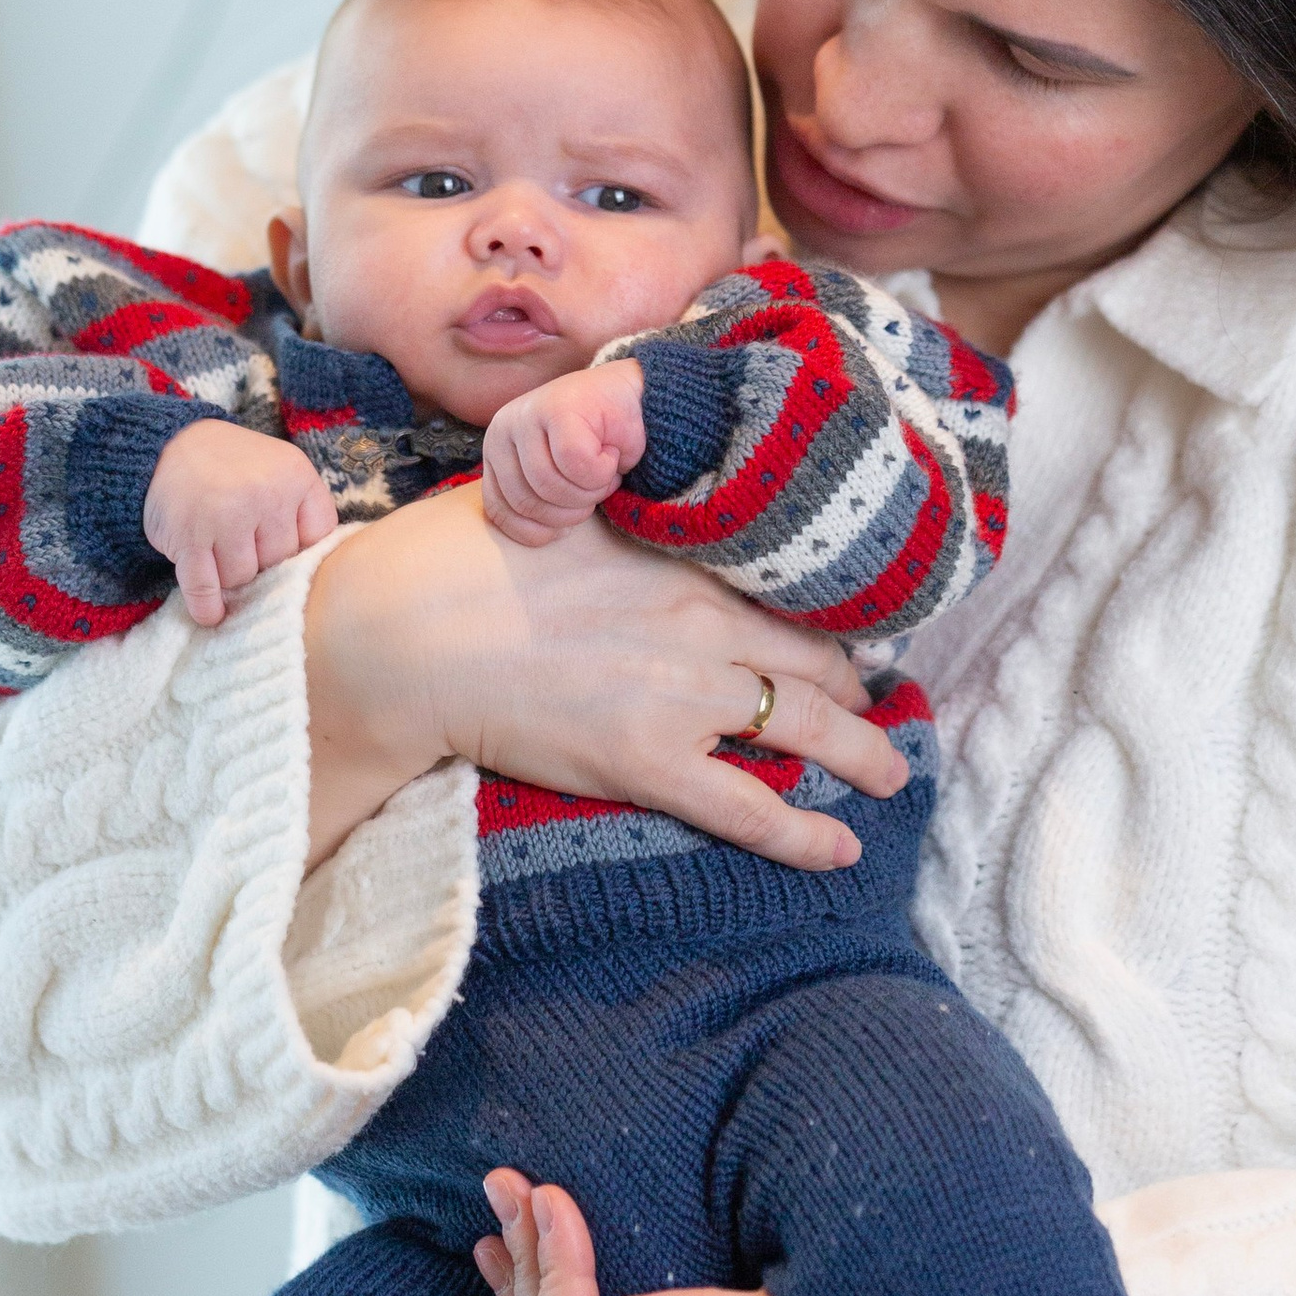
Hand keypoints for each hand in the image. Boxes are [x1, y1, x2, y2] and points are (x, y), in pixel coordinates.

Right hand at [143, 418, 337, 626]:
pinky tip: (211, 614)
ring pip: (243, 578)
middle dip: (261, 561)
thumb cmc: (232, 468)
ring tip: (218, 550)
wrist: (168, 445)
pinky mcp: (189, 538)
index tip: (281, 545)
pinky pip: (205, 588)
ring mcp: (226, 517)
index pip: (317, 540)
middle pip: (279, 563)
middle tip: (241, 542)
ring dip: (229, 574)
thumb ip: (302, 512)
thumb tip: (312, 575)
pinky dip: (207, 606)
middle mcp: (264, 494)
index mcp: (295, 475)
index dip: (300, 549)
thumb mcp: (280, 469)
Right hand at [300, 486, 905, 870]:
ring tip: (891, 769)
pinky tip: (844, 848)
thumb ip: (610, 484)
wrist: (404, 633)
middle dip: (856, 683)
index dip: (826, 609)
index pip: (785, 584)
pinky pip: (750, 810)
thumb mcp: (550, 491)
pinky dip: (806, 833)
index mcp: (680, 553)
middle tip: (880, 698)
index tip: (849, 623)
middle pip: (812, 657)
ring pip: (804, 730)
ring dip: (860, 752)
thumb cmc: (459, 555)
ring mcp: (681, 697)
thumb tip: (629, 447)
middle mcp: (701, 622)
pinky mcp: (648, 763)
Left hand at [481, 364, 647, 545]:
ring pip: (551, 485)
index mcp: (496, 452)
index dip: (539, 529)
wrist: (633, 399)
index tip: (566, 524)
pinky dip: (603, 470)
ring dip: (590, 491)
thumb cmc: (595, 444)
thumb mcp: (555, 479)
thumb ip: (534, 501)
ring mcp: (528, 415)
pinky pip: (576, 464)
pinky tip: (611, 452)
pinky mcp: (558, 408)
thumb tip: (536, 534)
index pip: (500, 510)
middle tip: (595, 490)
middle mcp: (502, 429)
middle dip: (570, 510)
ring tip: (604, 471)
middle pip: (527, 502)